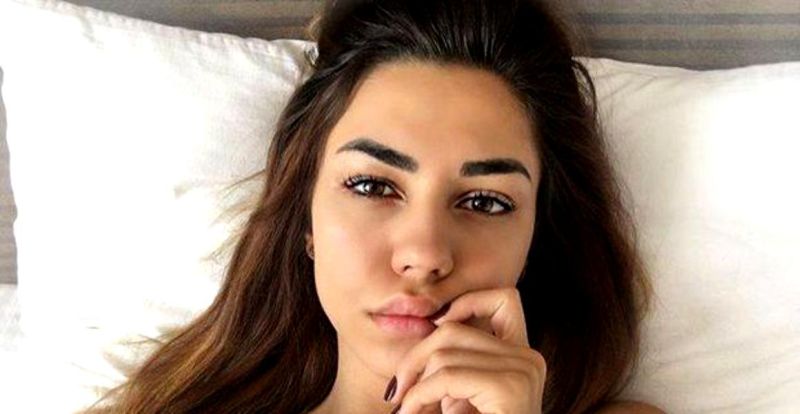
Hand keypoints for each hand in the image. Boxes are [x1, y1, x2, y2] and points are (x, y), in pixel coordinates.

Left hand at [386, 288, 546, 413]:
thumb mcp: (462, 396)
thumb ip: (454, 364)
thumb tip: (432, 322)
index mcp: (523, 356)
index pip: (505, 298)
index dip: (466, 303)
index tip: (434, 331)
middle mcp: (530, 358)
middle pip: (456, 328)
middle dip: (416, 357)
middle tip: (397, 392)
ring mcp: (524, 370)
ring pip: (445, 351)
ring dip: (415, 383)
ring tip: (406, 409)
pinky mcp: (509, 387)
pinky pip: (446, 375)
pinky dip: (420, 395)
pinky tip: (412, 413)